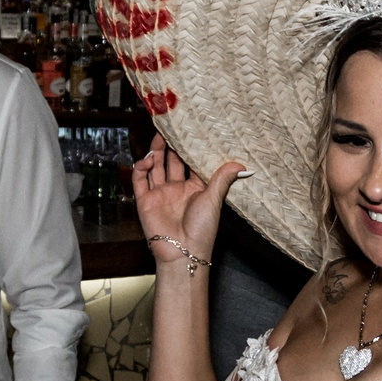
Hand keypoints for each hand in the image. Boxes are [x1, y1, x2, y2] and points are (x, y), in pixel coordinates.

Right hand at [131, 139, 242, 272]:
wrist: (183, 252)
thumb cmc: (202, 230)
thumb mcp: (214, 200)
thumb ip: (223, 179)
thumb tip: (241, 165)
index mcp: (194, 189)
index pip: (189, 163)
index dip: (188, 149)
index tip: (189, 131)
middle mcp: (176, 190)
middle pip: (170, 162)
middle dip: (170, 146)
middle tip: (171, 128)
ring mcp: (160, 195)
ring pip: (154, 168)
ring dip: (155, 152)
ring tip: (160, 137)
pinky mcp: (145, 201)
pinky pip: (140, 180)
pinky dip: (141, 168)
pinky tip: (148, 159)